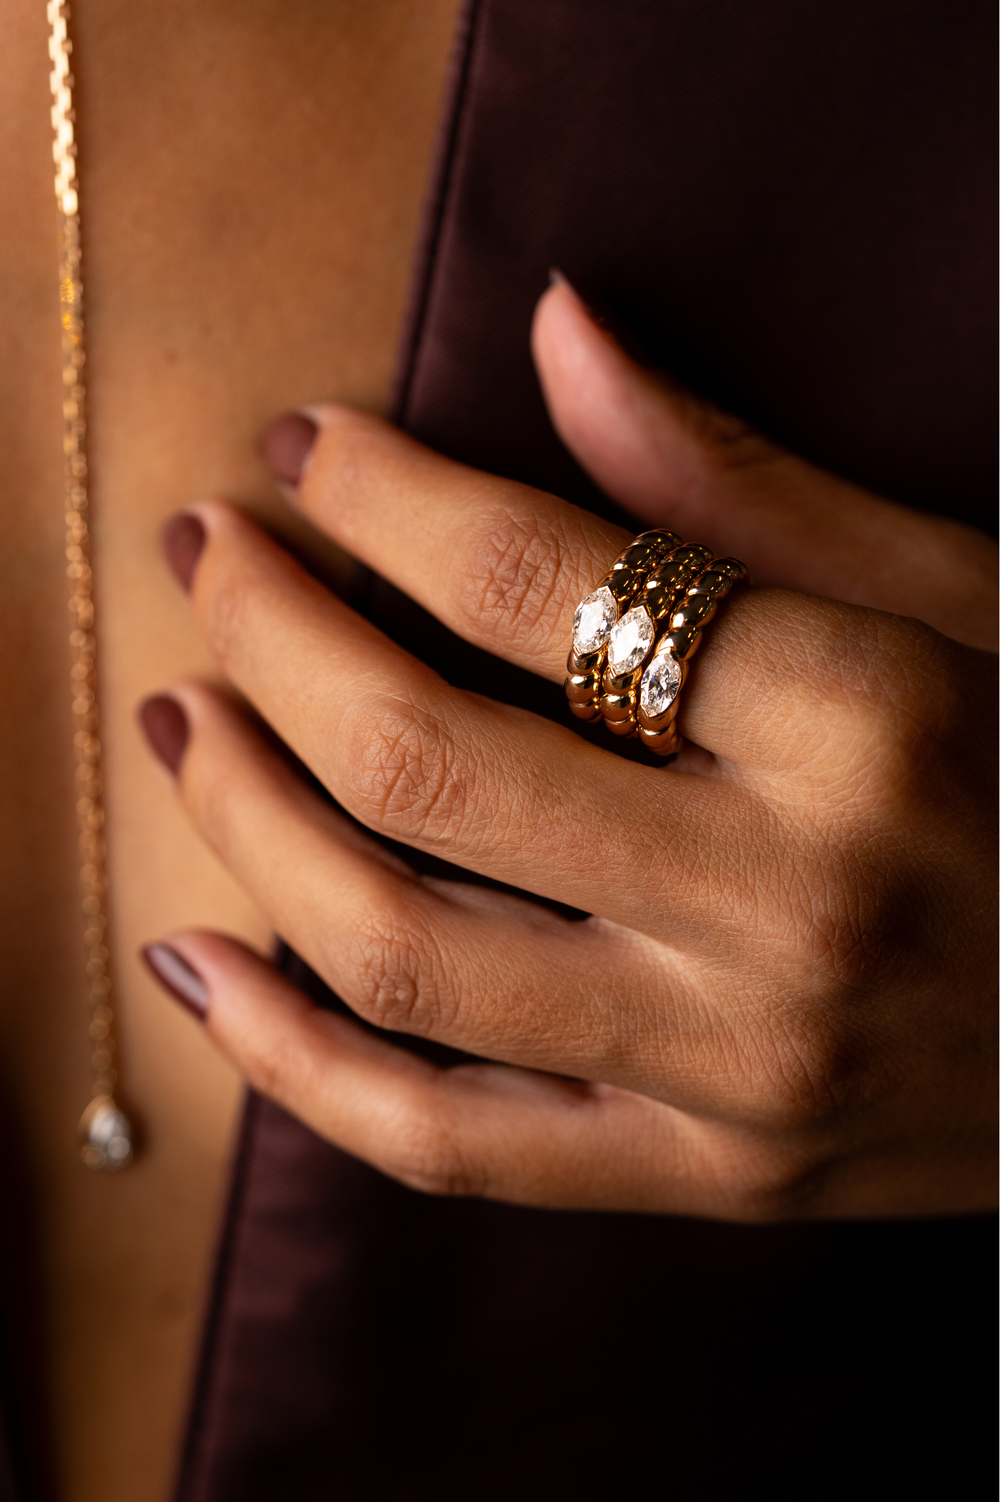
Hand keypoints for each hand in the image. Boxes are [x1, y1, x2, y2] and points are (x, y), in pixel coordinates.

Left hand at [141, 280, 996, 1219]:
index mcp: (867, 723)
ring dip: (245, 827)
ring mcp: (737, 1070)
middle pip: (429, 768)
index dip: (383, 498)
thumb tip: (559, 331)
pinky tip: (201, 963)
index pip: (542, 583)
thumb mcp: (954, 598)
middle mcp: (790, 905)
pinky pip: (445, 1146)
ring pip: (403, 958)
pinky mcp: (704, 1180)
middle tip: (215, 559)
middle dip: (274, 639)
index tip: (306, 454)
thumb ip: (740, 481)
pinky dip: (293, 1065)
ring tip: (190, 725)